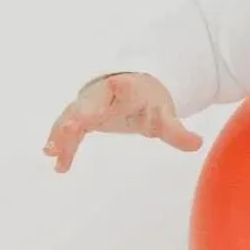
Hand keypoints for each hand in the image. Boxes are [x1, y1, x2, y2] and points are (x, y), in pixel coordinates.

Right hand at [43, 73, 202, 172]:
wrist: (133, 91)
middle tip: (69, 128)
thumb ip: (178, 131)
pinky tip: (57, 164)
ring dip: (61, 134)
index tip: (116, 85)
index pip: (121, 86)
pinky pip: (68, 130)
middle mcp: (102, 94)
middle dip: (79, 115)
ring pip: (71, 117)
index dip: (117, 86)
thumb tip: (198, 144)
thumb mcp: (165, 116)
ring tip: (52, 152)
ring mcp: (88, 105)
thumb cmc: (150, 102)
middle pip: (88, 103)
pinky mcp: (80, 117)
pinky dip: (62, 144)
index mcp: (125, 88)